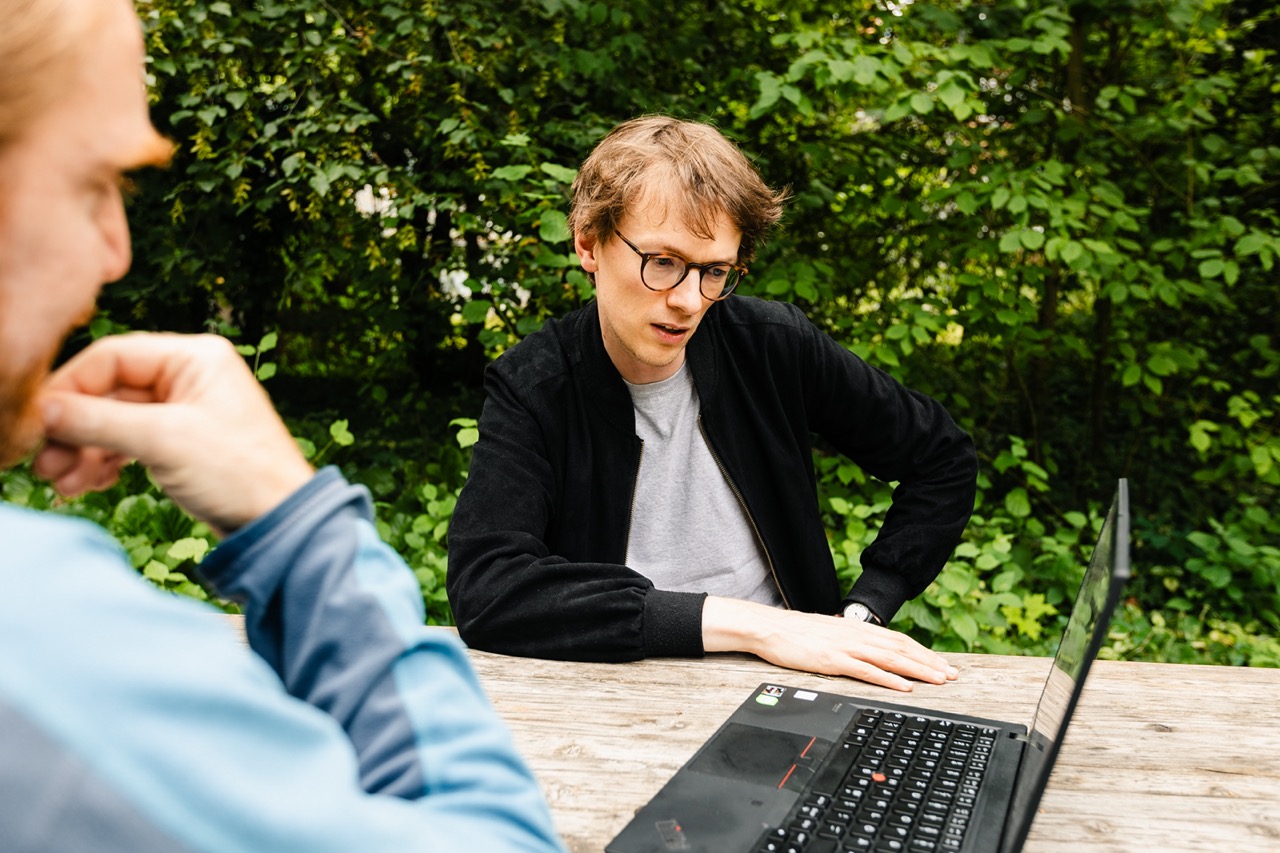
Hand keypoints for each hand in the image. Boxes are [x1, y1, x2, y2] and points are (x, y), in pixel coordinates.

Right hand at [34, 333, 313, 534]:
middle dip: (74, 427)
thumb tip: (43, 410)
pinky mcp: (180, 442)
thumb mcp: (163, 441)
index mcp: (195, 358)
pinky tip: (87, 484)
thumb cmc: (239, 473)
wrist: (277, 521)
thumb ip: (99, 421)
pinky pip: (129, 442)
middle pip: (109, 390)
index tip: (38, 421)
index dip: (69, 388)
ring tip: (62, 482)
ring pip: (115, 420)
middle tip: (44, 462)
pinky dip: (105, 461)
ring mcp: (185, 410)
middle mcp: (189, 376)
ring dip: (84, 449)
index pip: (112, 357)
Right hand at [701, 596, 958, 691]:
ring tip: (938, 680)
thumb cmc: (795, 633)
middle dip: (929, 662)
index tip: (941, 664)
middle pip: (901, 648)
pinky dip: (888, 678)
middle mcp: (856, 635)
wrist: (768, 627)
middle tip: (952, 675)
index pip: (898, 640)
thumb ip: (849, 640)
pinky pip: (867, 670)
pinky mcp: (833, 659)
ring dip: (917, 670)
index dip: (922, 652)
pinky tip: (904, 686)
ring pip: (890, 658)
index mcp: (856, 628)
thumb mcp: (828, 633)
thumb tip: (866, 651)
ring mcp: (846, 646)